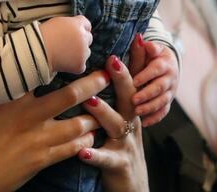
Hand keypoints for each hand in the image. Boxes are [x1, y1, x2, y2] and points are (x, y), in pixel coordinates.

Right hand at [0, 70, 109, 191]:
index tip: (74, 50)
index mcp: (10, 96)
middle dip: (93, 83)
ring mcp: (36, 139)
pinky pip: (71, 148)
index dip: (60, 59)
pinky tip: (90, 135)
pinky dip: (84, 141)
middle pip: (70, 94)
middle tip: (106, 74)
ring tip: (104, 107)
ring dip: (94, 115)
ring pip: (77, 123)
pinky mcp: (40, 160)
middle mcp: (27, 115)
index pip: (42, 71)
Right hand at [40, 15, 92, 73]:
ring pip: (87, 52)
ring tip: (65, 54)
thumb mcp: (58, 22)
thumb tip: (76, 27)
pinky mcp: (80, 65)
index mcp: (78, 25)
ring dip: (80, 53)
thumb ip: (71, 24)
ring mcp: (83, 52)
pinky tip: (64, 62)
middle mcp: (83, 37)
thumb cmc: (43, 35)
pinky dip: (75, 65)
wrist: (36, 52)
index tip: (73, 33)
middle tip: (68, 44)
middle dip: (81, 41)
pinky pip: (81, 65)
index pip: (87, 24)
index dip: (80, 28)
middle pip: (89, 38)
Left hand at [78, 55, 148, 191]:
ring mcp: (126, 143)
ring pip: (117, 125)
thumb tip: (101, 68)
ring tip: (90, 101)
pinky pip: (106, 159)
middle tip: (111, 61)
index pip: (132, 82)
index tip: (135, 39)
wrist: (133, 187)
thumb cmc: (119, 148)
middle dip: (123, 78)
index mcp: (128, 111)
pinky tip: (82, 151)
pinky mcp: (119, 164)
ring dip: (103, 112)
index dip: (133, 61)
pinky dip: (95, 154)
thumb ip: (112, 97)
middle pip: (130, 97)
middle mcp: (131, 123)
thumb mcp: (118, 121)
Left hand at [129, 34, 177, 125]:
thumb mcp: (150, 49)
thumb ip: (145, 47)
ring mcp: (170, 91)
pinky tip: (145, 123)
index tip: (134, 81)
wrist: (167, 64)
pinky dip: (155, 117)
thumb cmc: (153, 55)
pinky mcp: (168, 101)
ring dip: (150, 107)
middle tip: (134, 100)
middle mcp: (170, 78)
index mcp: (165, 63)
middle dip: (147, 94)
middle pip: (160, 87)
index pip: (156, 69)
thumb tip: (140, 39)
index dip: (146, 75)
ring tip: (137, 111)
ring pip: (162, 101)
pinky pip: (164, 111)